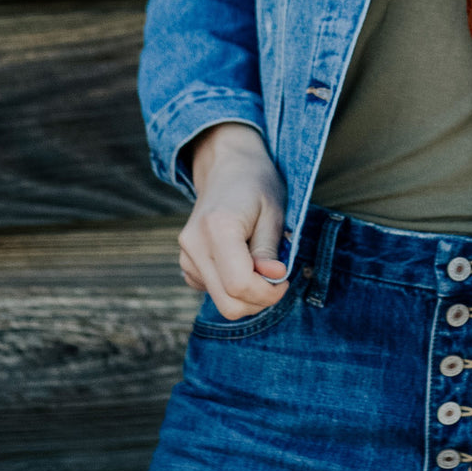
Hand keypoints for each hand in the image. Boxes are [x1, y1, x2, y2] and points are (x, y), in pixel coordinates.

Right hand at [176, 123, 288, 318]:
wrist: (228, 167)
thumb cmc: (257, 185)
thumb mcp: (273, 212)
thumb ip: (269, 249)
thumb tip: (274, 279)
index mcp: (217, 227)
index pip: (239, 285)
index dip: (268, 293)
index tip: (285, 279)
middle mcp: (194, 244)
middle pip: (227, 303)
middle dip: (259, 300)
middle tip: (278, 279)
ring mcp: (186, 255)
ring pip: (220, 301)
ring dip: (248, 295)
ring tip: (262, 264)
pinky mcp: (186, 263)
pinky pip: (212, 292)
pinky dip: (233, 288)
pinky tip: (243, 262)